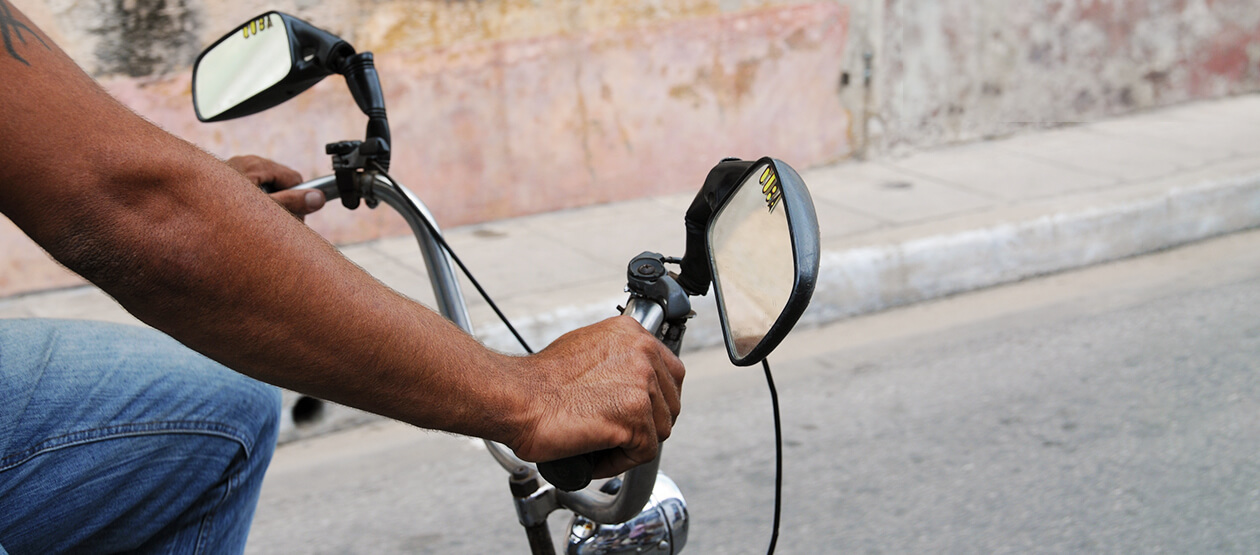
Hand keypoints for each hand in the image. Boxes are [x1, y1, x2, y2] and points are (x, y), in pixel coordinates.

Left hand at [225, 155, 323, 218]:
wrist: (179, 214)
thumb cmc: (218, 213)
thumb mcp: (263, 210)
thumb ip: (293, 203)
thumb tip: (318, 198)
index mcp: (255, 165)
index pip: (294, 178)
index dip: (299, 199)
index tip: (295, 217)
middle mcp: (244, 164)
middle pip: (281, 183)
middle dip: (283, 206)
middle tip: (275, 226)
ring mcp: (232, 173)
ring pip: (265, 190)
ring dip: (267, 209)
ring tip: (254, 225)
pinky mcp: (223, 184)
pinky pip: (249, 194)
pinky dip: (252, 208)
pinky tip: (242, 221)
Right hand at [509, 315, 684, 477]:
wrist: (517, 397)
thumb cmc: (539, 380)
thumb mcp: (587, 348)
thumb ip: (618, 360)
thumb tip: (630, 384)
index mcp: (632, 333)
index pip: (671, 372)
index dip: (656, 399)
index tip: (637, 413)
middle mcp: (642, 352)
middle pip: (670, 402)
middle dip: (648, 424)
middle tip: (619, 434)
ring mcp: (641, 383)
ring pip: (660, 430)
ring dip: (633, 444)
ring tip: (602, 444)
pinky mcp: (635, 415)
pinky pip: (644, 453)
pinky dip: (619, 462)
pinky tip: (596, 456)